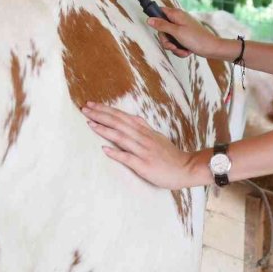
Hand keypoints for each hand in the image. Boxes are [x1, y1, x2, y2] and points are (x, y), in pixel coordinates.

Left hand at [81, 102, 197, 189]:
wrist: (186, 168)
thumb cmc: (171, 155)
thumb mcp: (157, 137)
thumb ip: (143, 129)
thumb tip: (131, 121)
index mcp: (145, 131)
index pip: (122, 117)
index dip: (107, 110)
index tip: (93, 104)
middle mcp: (143, 138)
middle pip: (119, 123)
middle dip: (101, 115)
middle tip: (85, 108)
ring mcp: (143, 151)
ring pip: (121, 137)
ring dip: (104, 129)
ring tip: (90, 123)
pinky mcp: (144, 165)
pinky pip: (128, 158)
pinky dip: (116, 153)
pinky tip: (104, 149)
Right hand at [148, 6, 223, 58]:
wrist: (211, 48)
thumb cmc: (197, 38)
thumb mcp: (177, 32)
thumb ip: (162, 25)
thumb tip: (149, 19)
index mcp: (176, 14)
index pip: (160, 11)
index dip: (155, 19)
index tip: (157, 29)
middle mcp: (178, 20)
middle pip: (162, 30)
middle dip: (167, 41)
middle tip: (173, 45)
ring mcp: (181, 29)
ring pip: (169, 38)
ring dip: (174, 47)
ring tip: (182, 49)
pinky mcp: (184, 37)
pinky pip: (176, 43)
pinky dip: (179, 49)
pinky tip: (186, 51)